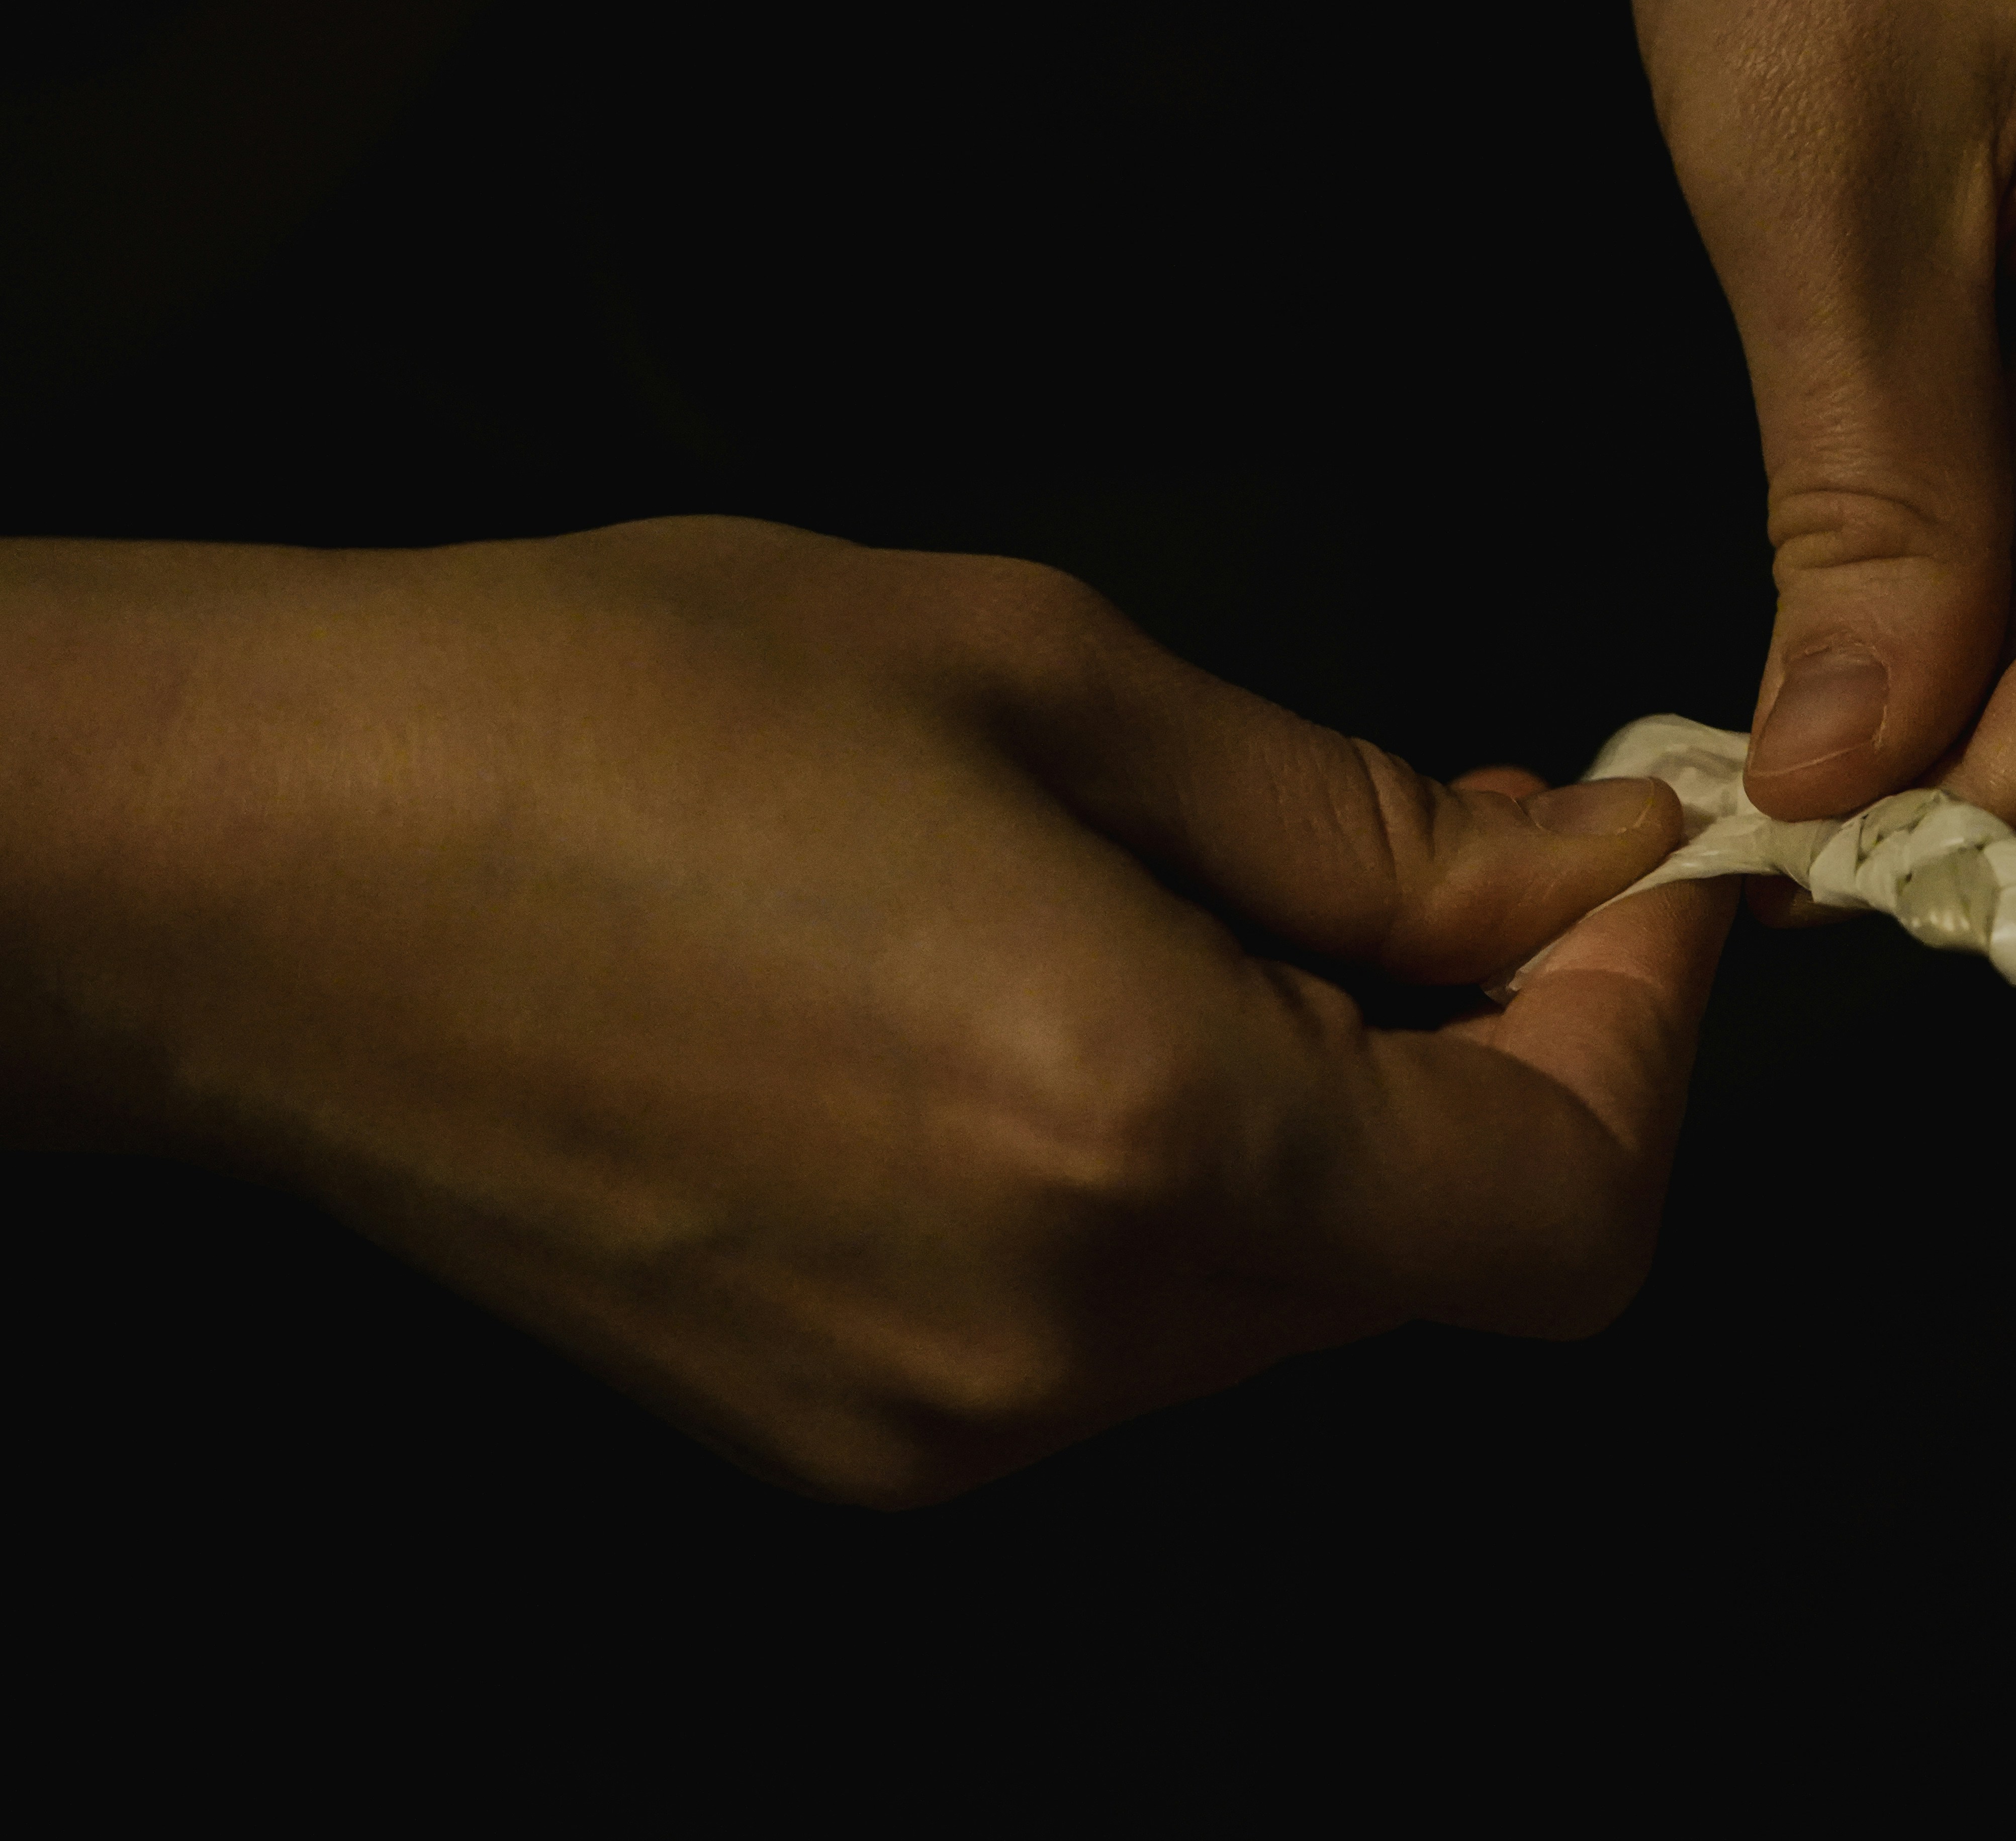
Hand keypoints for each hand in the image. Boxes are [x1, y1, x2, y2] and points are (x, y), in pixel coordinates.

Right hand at [0, 519, 1727, 1503]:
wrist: (267, 873)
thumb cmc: (618, 711)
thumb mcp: (1043, 676)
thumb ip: (1360, 821)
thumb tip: (1570, 871)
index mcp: (1133, 1129)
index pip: (1559, 1209)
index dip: (1649, 1049)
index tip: (1648, 898)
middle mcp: (1062, 1335)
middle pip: (1442, 1259)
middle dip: (1503, 1060)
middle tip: (1464, 863)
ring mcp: (949, 1420)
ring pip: (1294, 1294)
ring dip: (1341, 1114)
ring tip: (1219, 911)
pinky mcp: (858, 1438)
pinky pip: (1133, 1328)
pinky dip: (1188, 1182)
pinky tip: (1075, 1012)